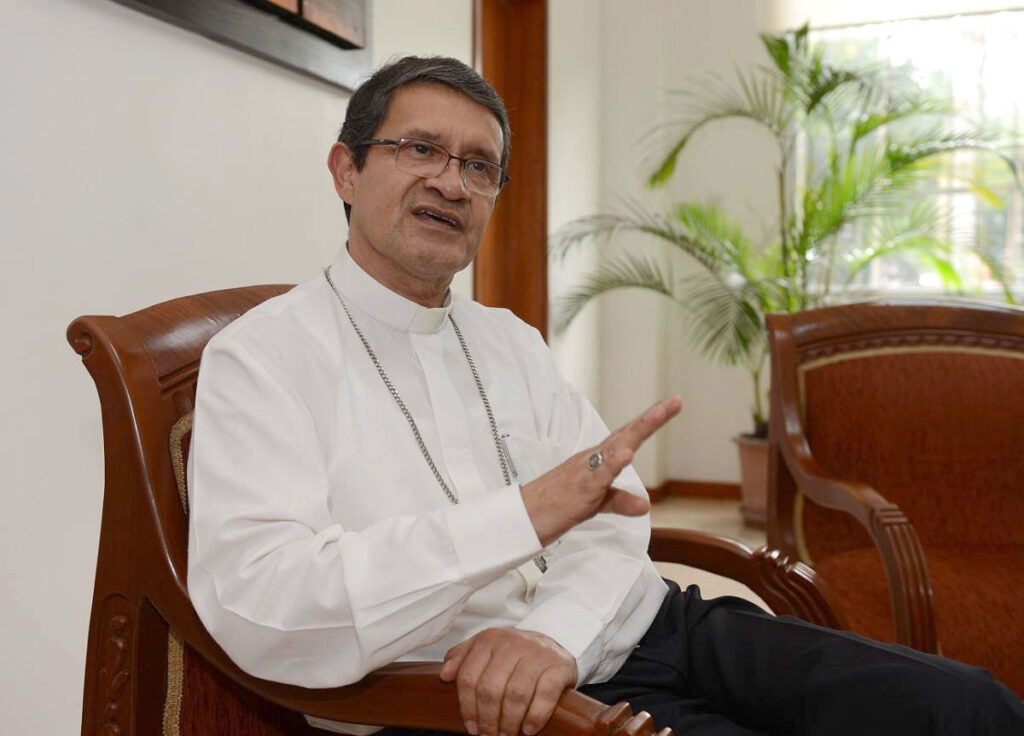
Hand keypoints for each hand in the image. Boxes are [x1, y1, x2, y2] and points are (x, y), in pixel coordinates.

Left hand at [440, 628, 577, 735]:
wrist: (554, 642)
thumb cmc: (514, 653)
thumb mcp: (486, 649)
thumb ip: (462, 658)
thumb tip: (444, 674)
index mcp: (490, 639)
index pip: (469, 677)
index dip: (466, 707)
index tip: (471, 727)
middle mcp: (513, 643)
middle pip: (490, 689)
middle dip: (487, 719)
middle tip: (489, 735)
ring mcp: (537, 654)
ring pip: (516, 695)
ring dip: (509, 722)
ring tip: (506, 734)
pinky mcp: (559, 666)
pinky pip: (545, 695)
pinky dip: (534, 717)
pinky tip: (527, 729)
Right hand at [520, 395, 681, 544]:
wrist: (524, 517)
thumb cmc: (556, 505)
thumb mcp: (595, 503)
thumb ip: (619, 501)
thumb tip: (645, 505)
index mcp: (598, 460)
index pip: (628, 436)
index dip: (650, 421)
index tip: (673, 404)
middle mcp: (593, 459)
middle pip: (626, 434)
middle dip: (651, 418)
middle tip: (675, 401)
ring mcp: (586, 471)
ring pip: (615, 448)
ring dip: (637, 431)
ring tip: (658, 414)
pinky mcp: (579, 489)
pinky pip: (598, 476)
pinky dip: (612, 464)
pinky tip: (626, 454)